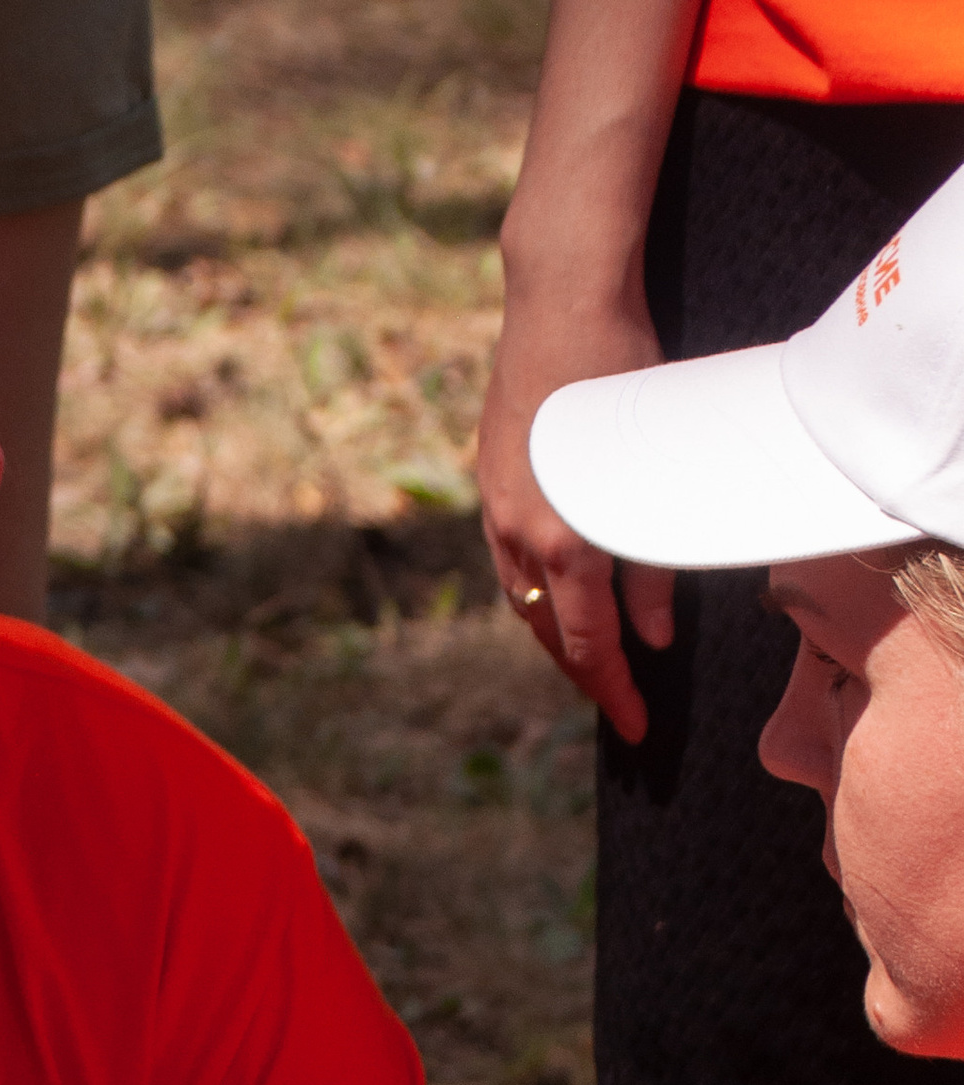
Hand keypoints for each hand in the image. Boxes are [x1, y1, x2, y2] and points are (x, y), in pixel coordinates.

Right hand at [478, 288, 673, 746]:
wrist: (561, 296)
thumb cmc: (622, 366)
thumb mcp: (653, 463)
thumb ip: (652, 557)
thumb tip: (652, 633)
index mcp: (563, 540)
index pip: (589, 643)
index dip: (614, 691)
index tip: (636, 727)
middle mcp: (520, 536)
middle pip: (548, 635)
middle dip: (584, 674)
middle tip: (618, 701)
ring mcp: (498, 509)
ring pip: (522, 602)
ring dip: (555, 636)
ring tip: (589, 655)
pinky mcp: (491, 482)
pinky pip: (508, 563)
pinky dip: (535, 593)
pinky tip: (554, 593)